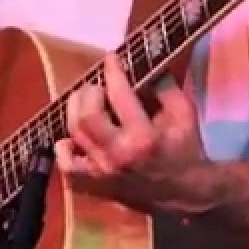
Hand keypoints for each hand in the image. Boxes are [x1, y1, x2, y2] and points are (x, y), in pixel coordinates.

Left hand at [54, 54, 214, 214]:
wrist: (184, 191)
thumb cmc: (184, 148)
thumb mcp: (183, 112)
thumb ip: (163, 85)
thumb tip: (141, 62)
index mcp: (144, 137)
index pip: (119, 95)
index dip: (112, 71)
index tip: (111, 58)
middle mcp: (118, 154)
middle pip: (87, 114)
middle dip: (90, 91)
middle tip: (100, 86)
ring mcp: (103, 170)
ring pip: (74, 132)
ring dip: (76, 109)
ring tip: (88, 101)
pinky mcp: (96, 181)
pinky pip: (68, 165)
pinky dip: (64, 148)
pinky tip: (72, 137)